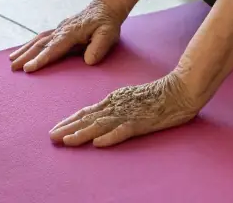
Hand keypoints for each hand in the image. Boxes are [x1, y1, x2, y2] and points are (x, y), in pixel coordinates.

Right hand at [9, 0, 127, 72]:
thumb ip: (99, 47)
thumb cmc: (107, 23)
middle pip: (41, 44)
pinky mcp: (59, 29)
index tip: (28, 69)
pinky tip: (23, 50)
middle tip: (12, 68)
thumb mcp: (108, 34)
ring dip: (24, 49)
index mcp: (72, 32)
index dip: (41, 59)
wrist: (106, 7)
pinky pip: (42, 36)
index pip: (54, 48)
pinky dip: (30, 44)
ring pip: (38, 39)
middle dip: (26, 56)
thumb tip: (88, 61)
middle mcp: (62, 30)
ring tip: (11, 60)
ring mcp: (60, 28)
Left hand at [49, 72, 201, 147]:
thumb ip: (115, 108)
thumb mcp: (130, 99)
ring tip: (67, 141)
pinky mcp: (142, 121)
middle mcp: (117, 106)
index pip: (87, 111)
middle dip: (68, 128)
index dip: (69, 121)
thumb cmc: (158, 96)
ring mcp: (129, 113)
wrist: (181, 89)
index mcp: (114, 100)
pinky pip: (124, 130)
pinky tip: (99, 143)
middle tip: (51, 137)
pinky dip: (110, 137)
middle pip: (89, 118)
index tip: (55, 130)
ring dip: (83, 133)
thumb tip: (96, 120)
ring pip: (101, 125)